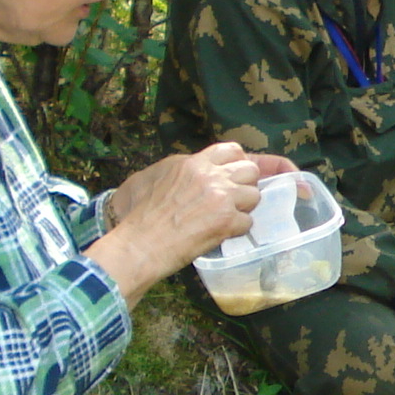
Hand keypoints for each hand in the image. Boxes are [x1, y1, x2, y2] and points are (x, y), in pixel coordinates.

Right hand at [90, 142, 277, 300]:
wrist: (139, 243)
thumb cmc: (143, 215)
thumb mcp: (161, 176)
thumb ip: (189, 170)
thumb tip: (211, 171)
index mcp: (193, 163)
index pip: (232, 150)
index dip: (238, 163)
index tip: (236, 175)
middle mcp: (210, 175)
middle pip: (250, 170)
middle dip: (245, 185)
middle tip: (231, 200)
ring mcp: (221, 196)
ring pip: (254, 196)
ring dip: (243, 209)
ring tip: (224, 219)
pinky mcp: (226, 220)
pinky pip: (247, 222)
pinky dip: (236, 231)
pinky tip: (219, 234)